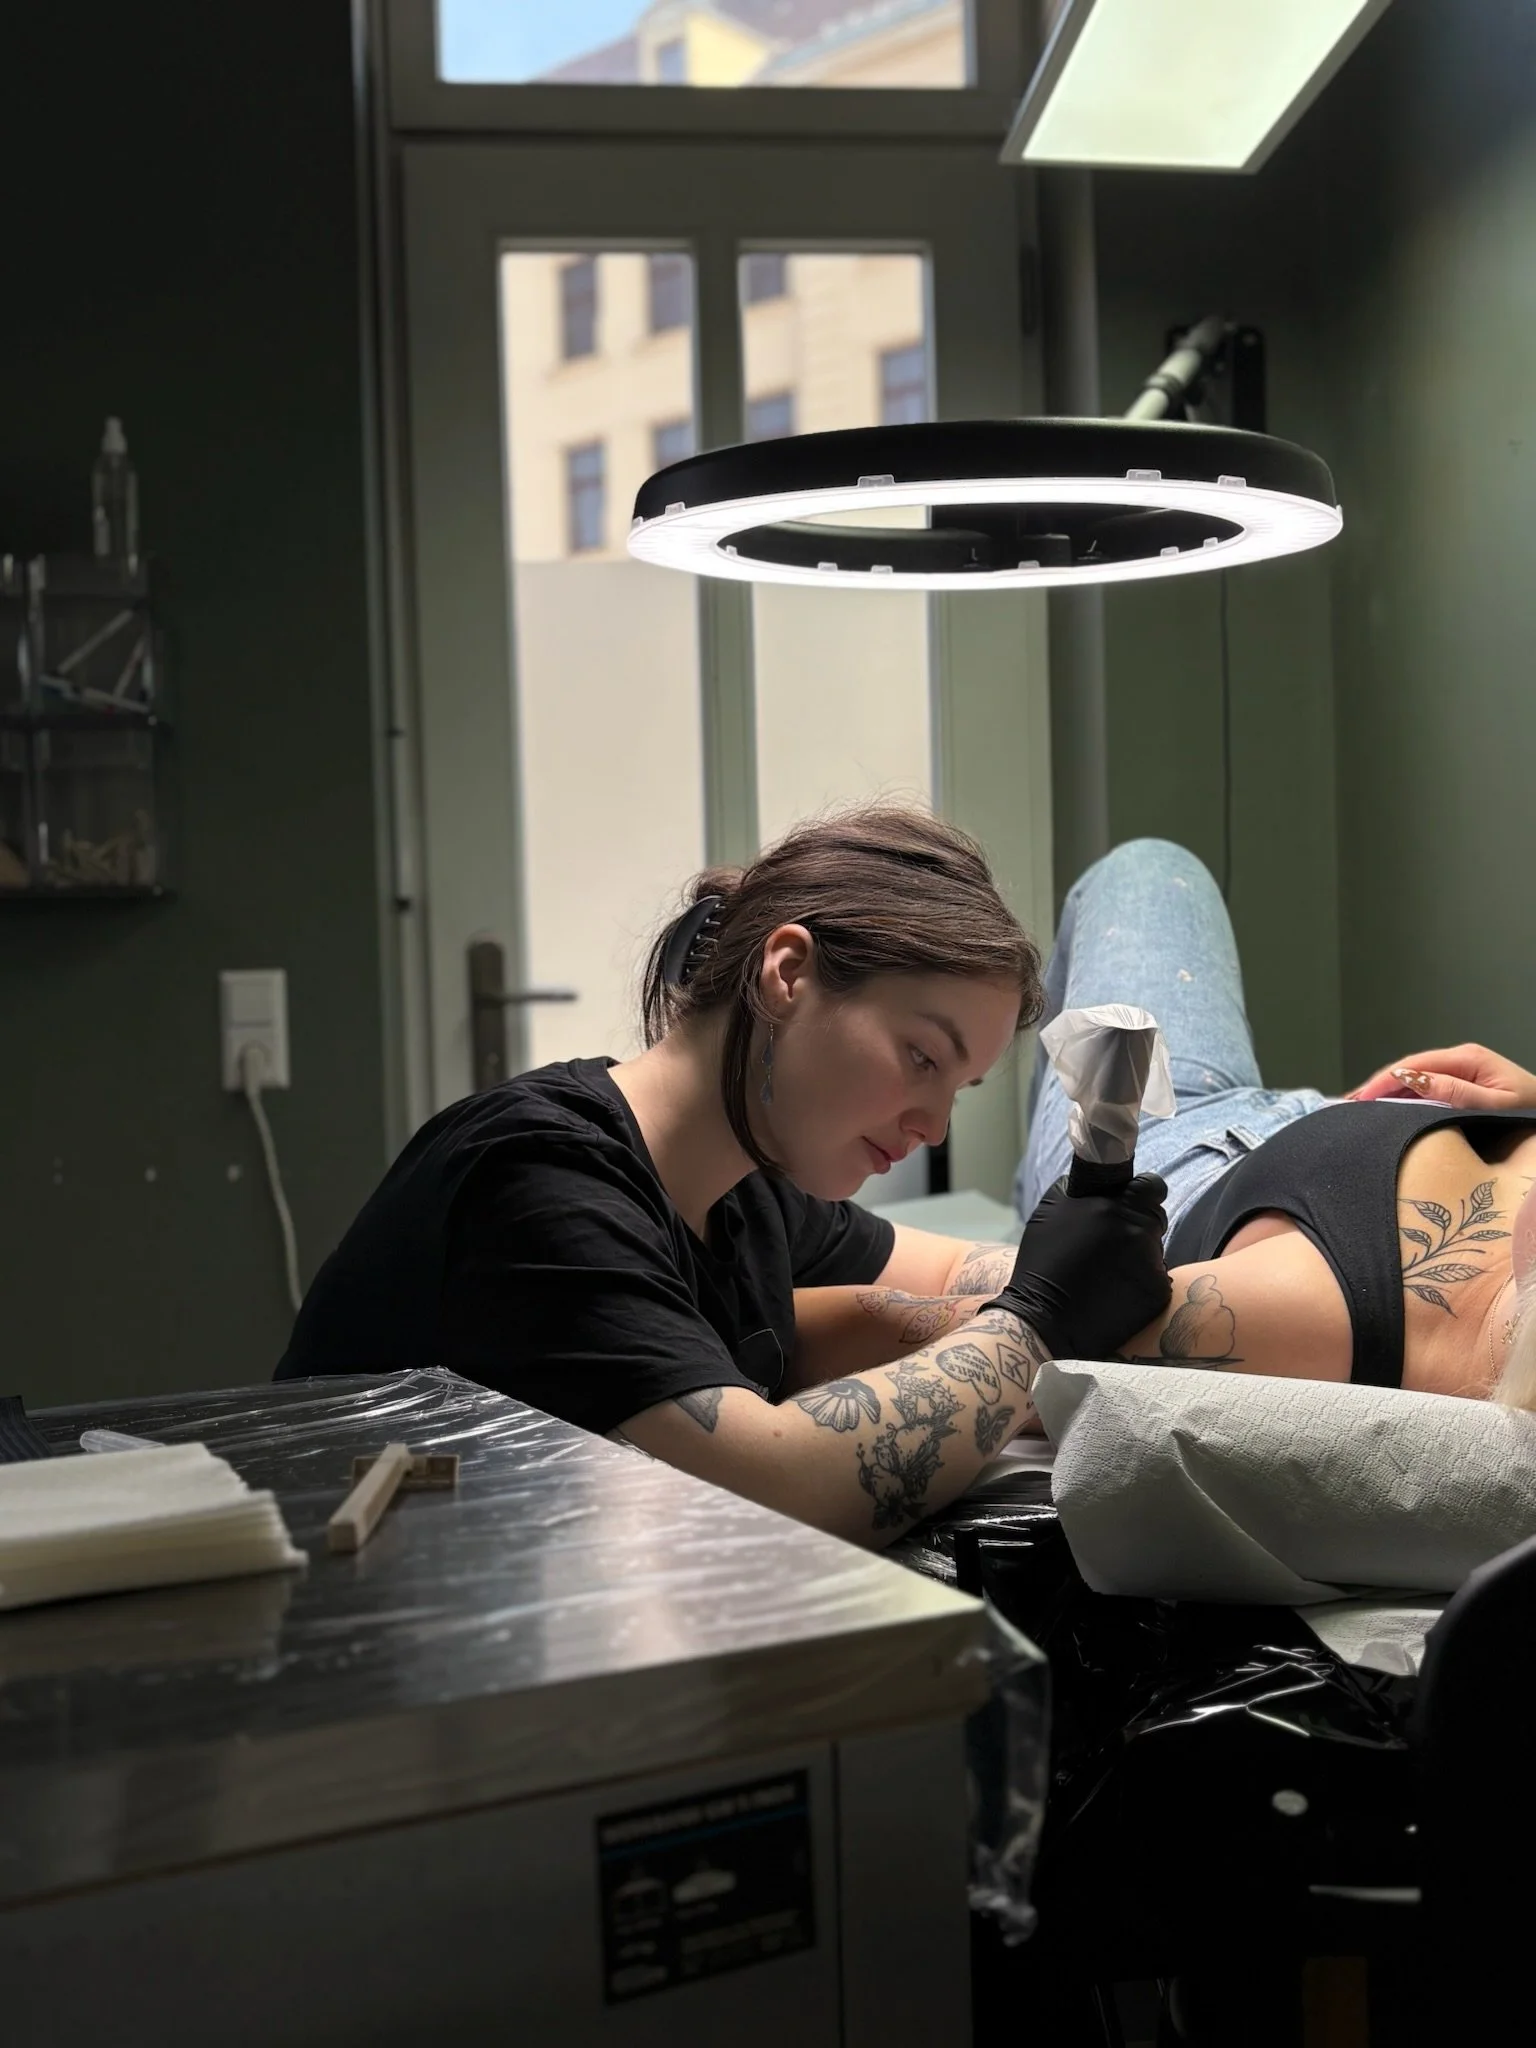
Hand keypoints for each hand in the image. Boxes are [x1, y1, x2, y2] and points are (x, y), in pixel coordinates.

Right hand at [983, 1172, 1171, 1359]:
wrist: (1044, 1320)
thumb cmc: (1043, 1263)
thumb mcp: (1049, 1211)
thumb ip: (1080, 1188)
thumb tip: (1101, 1180)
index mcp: (1116, 1207)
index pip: (1152, 1186)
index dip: (1144, 1192)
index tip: (1136, 1200)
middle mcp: (1140, 1232)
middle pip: (1156, 1218)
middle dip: (1140, 1226)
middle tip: (1114, 1245)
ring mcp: (1152, 1264)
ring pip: (1155, 1251)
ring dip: (1138, 1256)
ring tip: (1108, 1274)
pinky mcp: (1158, 1293)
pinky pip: (1156, 1280)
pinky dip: (1140, 1284)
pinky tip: (1115, 1293)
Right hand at [1348, 1042, 1535, 1112]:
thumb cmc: (1532, 1110)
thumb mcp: (1495, 1103)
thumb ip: (1455, 1093)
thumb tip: (1412, 1081)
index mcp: (1468, 1059)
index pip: (1413, 1066)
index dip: (1382, 1081)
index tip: (1359, 1099)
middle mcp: (1461, 1059)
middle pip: (1408, 1069)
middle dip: (1377, 1085)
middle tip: (1348, 1105)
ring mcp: (1461, 1069)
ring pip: (1414, 1077)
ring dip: (1387, 1091)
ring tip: (1359, 1107)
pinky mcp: (1463, 1081)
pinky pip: (1426, 1085)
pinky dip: (1403, 1096)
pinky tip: (1387, 1106)